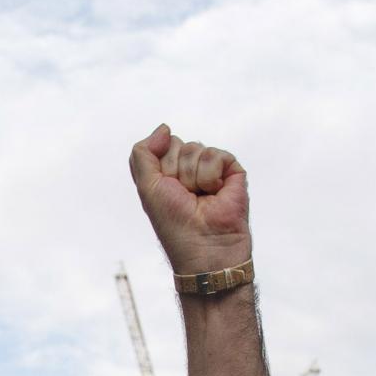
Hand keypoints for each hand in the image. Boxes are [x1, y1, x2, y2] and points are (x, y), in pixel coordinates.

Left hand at [128, 126, 250, 275]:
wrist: (203, 247)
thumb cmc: (174, 224)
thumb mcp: (146, 187)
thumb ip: (142, 153)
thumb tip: (164, 128)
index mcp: (168, 173)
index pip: (162, 145)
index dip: (161, 167)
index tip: (167, 192)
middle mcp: (190, 169)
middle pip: (177, 144)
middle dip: (176, 171)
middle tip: (185, 198)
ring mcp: (212, 169)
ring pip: (196, 148)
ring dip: (193, 178)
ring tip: (201, 199)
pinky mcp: (233, 172)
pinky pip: (216, 154)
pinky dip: (211, 176)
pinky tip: (216, 194)